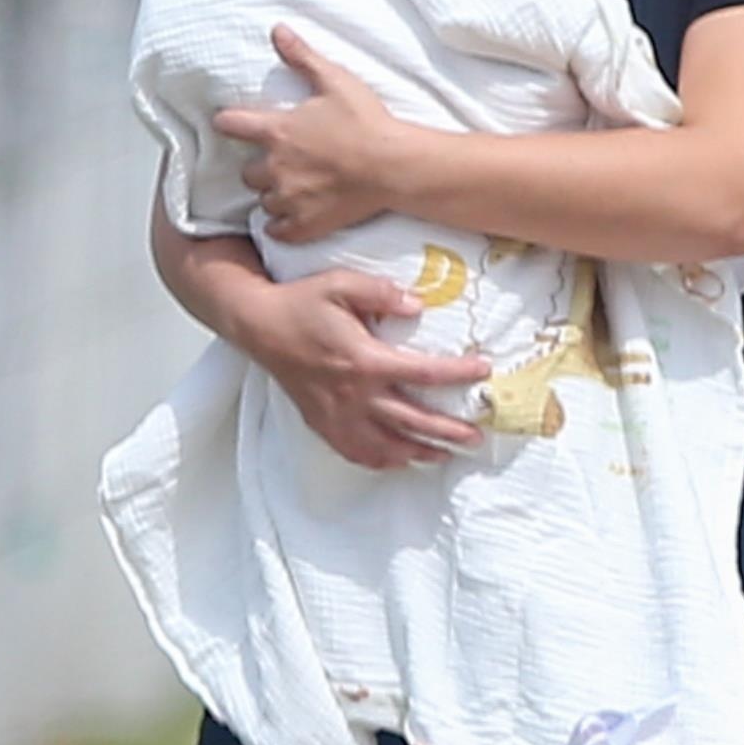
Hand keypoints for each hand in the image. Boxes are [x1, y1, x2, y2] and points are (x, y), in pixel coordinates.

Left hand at [213, 27, 405, 239]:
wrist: (393, 166)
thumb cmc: (366, 121)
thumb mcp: (335, 81)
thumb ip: (302, 57)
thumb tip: (277, 30)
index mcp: (278, 131)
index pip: (230, 125)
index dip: (228, 123)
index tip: (230, 124)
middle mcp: (276, 167)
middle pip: (247, 173)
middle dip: (260, 168)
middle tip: (283, 163)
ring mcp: (289, 199)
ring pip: (264, 201)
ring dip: (274, 195)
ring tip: (295, 189)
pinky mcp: (304, 224)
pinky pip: (277, 230)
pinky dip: (282, 225)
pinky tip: (295, 216)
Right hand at [236, 266, 492, 471]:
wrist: (259, 326)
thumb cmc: (302, 302)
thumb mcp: (341, 283)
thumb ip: (381, 293)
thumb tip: (418, 305)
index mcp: (364, 360)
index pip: (423, 372)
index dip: (458, 374)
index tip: (484, 371)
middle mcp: (354, 395)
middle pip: (412, 421)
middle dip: (448, 431)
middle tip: (477, 437)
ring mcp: (337, 415)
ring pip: (387, 446)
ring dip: (420, 452)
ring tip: (446, 455)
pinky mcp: (323, 424)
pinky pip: (357, 452)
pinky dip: (383, 461)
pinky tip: (400, 460)